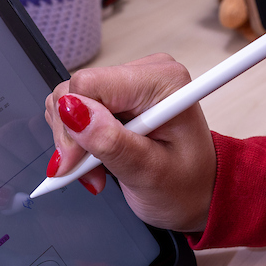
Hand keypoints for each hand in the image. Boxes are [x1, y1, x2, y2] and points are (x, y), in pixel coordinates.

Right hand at [43, 54, 216, 232]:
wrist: (197, 192)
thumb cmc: (185, 185)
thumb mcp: (149, 173)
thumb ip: (111, 141)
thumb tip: (71, 109)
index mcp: (161, 82)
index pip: (88, 84)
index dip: (72, 124)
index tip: (77, 162)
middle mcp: (145, 73)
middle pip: (73, 91)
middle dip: (73, 137)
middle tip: (92, 173)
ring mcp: (129, 83)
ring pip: (68, 101)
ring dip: (75, 142)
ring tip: (99, 169)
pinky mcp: (116, 96)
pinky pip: (75, 109)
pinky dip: (78, 139)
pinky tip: (98, 159)